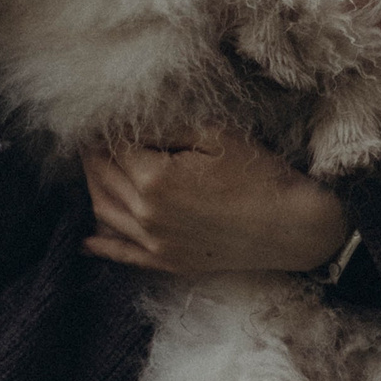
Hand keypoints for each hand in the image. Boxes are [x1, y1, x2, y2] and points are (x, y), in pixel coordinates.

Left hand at [81, 130, 351, 274]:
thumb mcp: (216, 135)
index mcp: (155, 178)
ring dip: (92, 188)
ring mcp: (154, 243)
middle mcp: (146, 214)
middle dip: (93, 155)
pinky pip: (121, 253)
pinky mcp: (167, 262)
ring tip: (94, 168)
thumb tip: (131, 123)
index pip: (112, 148)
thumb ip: (167, 128)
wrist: (292, 227)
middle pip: (101, 178)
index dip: (105, 130)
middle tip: (92, 137)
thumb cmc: (260, 174)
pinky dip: (100, 242)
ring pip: (103, 213)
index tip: (101, 117)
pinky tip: (87, 237)